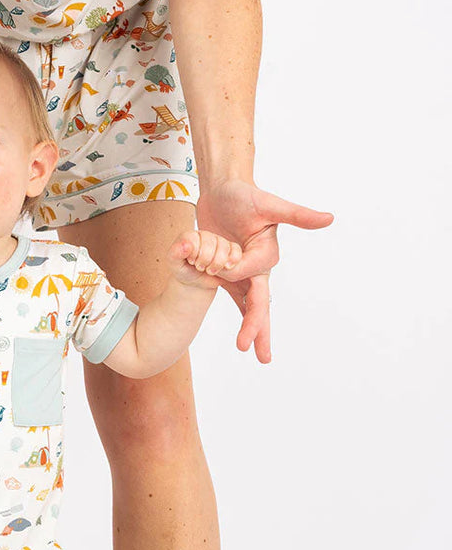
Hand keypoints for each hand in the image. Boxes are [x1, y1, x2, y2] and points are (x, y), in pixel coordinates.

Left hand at [169, 230, 241, 288]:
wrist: (195, 282)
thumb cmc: (184, 271)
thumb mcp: (174, 265)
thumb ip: (175, 254)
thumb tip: (185, 245)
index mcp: (190, 236)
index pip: (197, 240)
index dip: (196, 254)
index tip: (191, 262)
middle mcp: (205, 235)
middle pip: (212, 243)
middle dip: (206, 260)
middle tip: (200, 268)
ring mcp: (218, 241)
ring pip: (224, 247)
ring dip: (218, 263)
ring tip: (209, 271)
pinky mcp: (230, 249)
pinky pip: (236, 250)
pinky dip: (232, 260)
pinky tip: (226, 268)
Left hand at [197, 178, 333, 362]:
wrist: (223, 192)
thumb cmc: (246, 196)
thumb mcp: (270, 205)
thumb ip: (297, 216)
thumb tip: (328, 219)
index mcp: (266, 255)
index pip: (253, 273)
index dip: (236, 271)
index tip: (220, 265)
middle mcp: (258, 268)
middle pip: (259, 304)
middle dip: (258, 328)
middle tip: (261, 356)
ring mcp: (242, 273)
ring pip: (247, 307)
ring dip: (251, 330)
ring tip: (250, 351)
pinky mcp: (226, 273)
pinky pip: (230, 295)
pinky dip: (236, 313)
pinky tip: (242, 336)